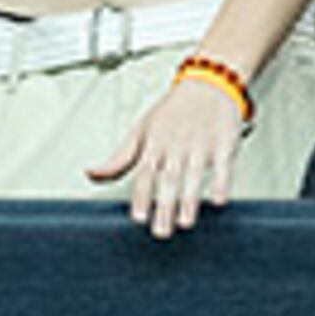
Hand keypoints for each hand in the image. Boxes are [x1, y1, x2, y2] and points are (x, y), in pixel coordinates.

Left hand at [91, 74, 244, 238]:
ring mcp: (199, 144)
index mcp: (154, 143)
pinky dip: (220, 183)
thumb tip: (91, 175)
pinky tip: (218, 200)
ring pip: (192, 174)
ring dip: (189, 199)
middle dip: (163, 206)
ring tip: (185, 221)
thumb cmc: (172, 112)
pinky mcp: (223, 144)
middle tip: (161, 232)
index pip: (144, 173)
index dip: (140, 196)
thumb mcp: (141, 131)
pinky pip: (222, 166)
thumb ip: (119, 159)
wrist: (208, 83)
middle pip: (168, 179)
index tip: (138, 218)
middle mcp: (175, 145)